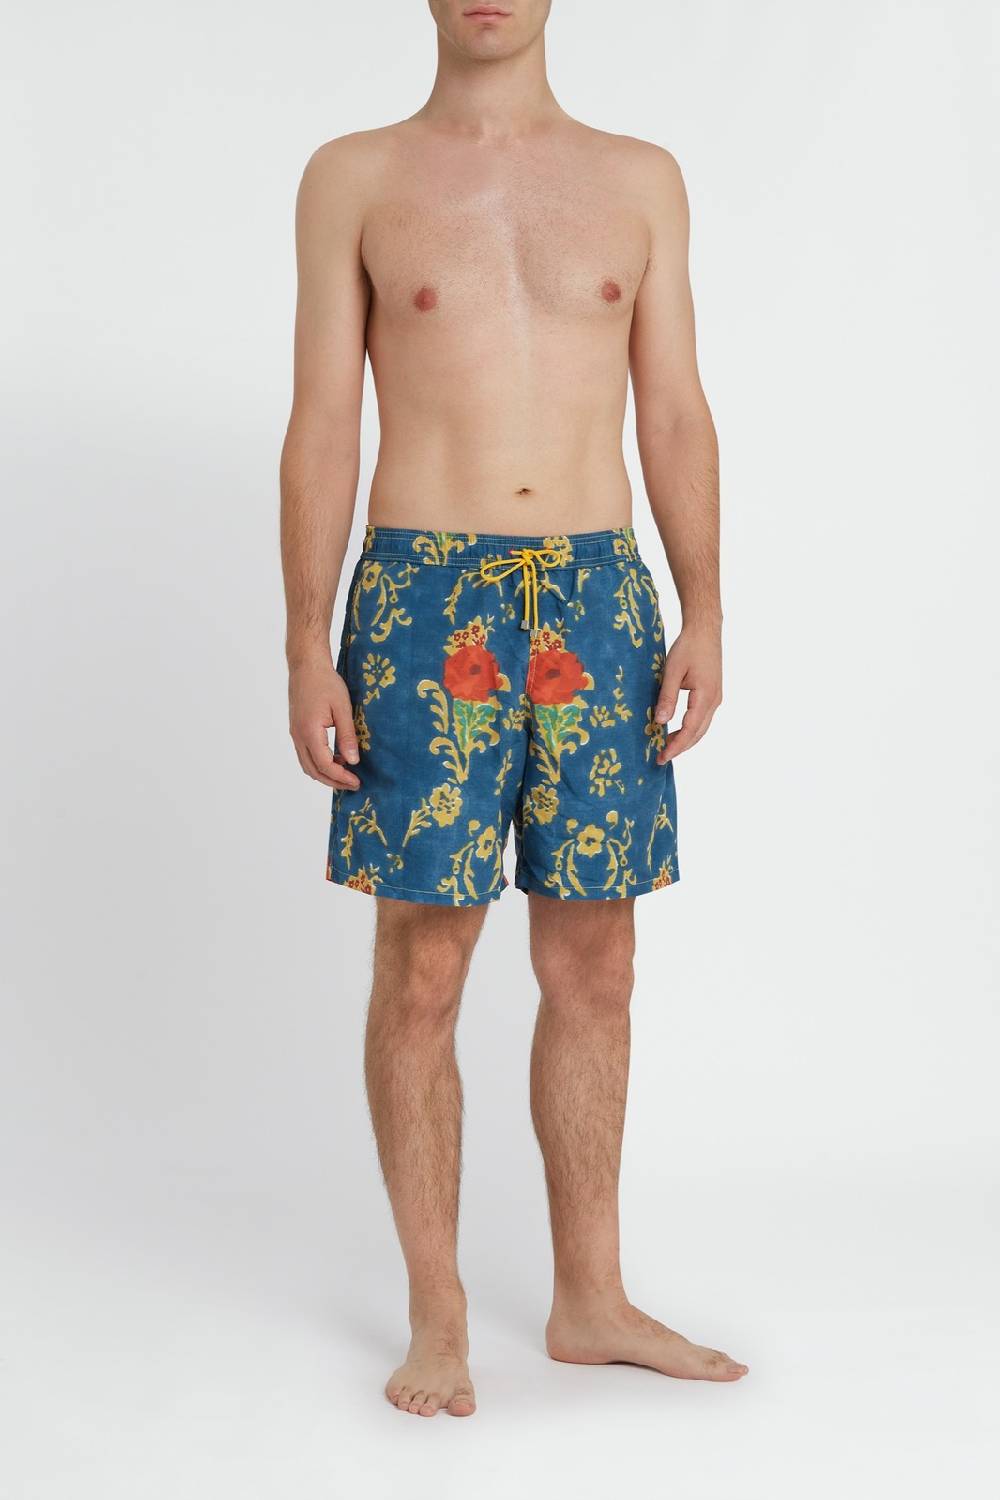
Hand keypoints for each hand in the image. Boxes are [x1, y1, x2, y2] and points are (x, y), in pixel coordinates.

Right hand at [288, 656, 360, 790]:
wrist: (306, 666)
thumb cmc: (325, 683)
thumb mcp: (343, 708)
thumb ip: (347, 736)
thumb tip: (353, 761)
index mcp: (309, 732)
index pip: (324, 765)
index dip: (341, 777)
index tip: (357, 782)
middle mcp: (298, 736)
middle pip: (313, 770)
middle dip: (333, 781)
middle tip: (353, 784)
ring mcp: (295, 734)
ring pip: (307, 765)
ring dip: (325, 773)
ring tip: (346, 774)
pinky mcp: (297, 730)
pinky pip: (305, 755)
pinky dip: (319, 763)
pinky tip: (336, 758)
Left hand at [654, 624, 721, 763]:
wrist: (705, 631)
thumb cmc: (688, 647)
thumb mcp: (673, 671)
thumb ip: (667, 697)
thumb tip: (659, 722)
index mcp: (705, 696)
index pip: (690, 729)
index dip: (676, 746)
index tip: (662, 756)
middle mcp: (714, 701)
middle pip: (698, 733)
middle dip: (680, 747)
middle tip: (661, 758)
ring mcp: (716, 698)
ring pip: (702, 728)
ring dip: (685, 740)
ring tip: (666, 747)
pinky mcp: (713, 694)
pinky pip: (702, 718)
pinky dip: (690, 729)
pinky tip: (676, 730)